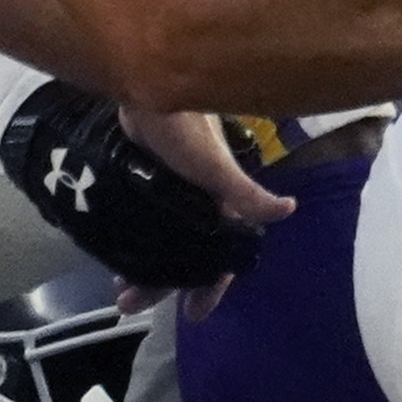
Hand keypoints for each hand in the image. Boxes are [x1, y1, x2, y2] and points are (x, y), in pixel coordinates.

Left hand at [0, 72, 273, 304]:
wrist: (145, 85)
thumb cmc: (184, 127)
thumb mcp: (215, 167)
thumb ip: (245, 193)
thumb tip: (287, 211)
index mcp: (221, 202)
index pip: (223, 255)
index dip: (212, 286)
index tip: (195, 315)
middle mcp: (199, 201)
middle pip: (185, 254)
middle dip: (163, 283)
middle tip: (130, 304)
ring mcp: (172, 191)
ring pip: (161, 240)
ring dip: (144, 265)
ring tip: (118, 289)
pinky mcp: (147, 179)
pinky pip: (144, 222)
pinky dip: (134, 240)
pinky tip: (114, 253)